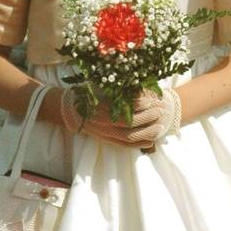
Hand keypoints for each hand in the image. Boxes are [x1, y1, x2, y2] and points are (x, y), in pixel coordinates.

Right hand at [60, 88, 181, 148]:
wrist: (68, 111)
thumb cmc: (86, 95)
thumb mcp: (100, 87)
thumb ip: (117, 88)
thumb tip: (138, 85)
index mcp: (101, 109)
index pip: (125, 110)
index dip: (141, 107)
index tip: (152, 100)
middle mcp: (102, 124)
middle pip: (129, 125)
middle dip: (148, 118)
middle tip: (161, 111)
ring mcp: (103, 133)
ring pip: (128, 138)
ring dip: (146, 133)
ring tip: (160, 127)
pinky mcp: (105, 140)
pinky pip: (123, 145)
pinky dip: (138, 144)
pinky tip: (151, 142)